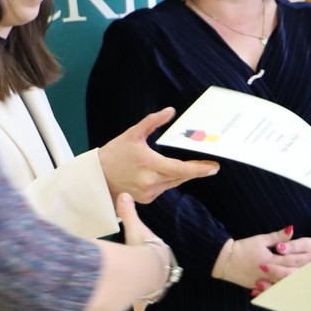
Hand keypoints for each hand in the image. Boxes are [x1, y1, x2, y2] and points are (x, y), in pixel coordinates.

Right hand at [100, 107, 219, 203]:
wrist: (97, 177)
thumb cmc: (115, 153)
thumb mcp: (133, 134)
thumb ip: (153, 121)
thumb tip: (170, 110)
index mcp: (149, 164)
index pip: (180, 169)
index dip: (198, 169)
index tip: (213, 168)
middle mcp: (150, 182)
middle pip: (180, 176)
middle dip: (194, 170)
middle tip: (210, 166)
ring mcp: (148, 193)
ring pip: (173, 182)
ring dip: (180, 175)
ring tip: (188, 167)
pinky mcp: (146, 200)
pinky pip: (164, 188)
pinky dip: (167, 180)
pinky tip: (164, 173)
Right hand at [115, 194, 173, 310]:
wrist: (149, 268)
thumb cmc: (143, 247)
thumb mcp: (134, 228)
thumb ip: (128, 213)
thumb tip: (124, 194)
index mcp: (156, 251)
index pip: (153, 249)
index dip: (149, 251)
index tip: (146, 252)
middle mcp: (158, 267)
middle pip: (154, 270)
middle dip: (149, 274)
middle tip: (142, 276)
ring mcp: (154, 281)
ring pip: (151, 286)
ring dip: (146, 289)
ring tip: (141, 293)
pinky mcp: (149, 293)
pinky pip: (146, 299)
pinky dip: (142, 304)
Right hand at [212, 225, 310, 291]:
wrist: (224, 260)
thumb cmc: (242, 247)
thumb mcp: (260, 240)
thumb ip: (278, 237)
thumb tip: (292, 229)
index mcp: (271, 260)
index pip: (292, 260)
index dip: (305, 259)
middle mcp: (268, 273)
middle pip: (290, 274)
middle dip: (304, 272)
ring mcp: (262, 282)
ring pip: (282, 285)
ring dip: (295, 283)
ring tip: (308, 280)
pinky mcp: (257, 286)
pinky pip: (271, 291)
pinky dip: (281, 291)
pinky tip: (291, 291)